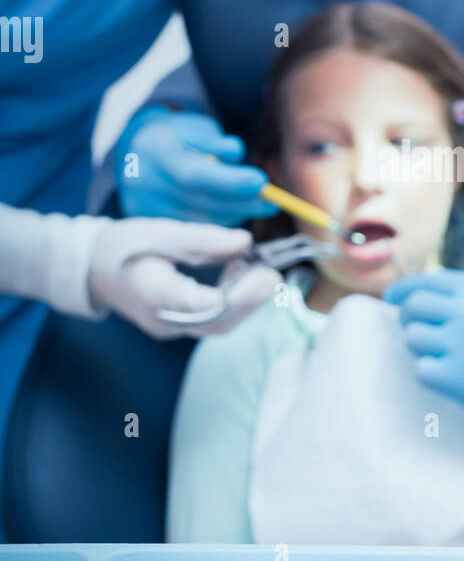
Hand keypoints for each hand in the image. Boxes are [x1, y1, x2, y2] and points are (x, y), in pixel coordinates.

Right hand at [88, 219, 280, 338]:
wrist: (91, 268)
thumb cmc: (123, 245)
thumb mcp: (163, 232)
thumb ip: (205, 239)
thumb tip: (246, 243)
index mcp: (156, 295)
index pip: (206, 306)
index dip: (241, 295)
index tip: (265, 273)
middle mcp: (165, 320)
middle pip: (218, 322)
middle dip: (252, 301)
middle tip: (274, 274)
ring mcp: (170, 328)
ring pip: (217, 325)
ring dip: (245, 302)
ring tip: (260, 271)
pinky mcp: (175, 326)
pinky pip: (210, 320)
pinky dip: (231, 302)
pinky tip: (239, 275)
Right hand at [115, 109, 277, 225]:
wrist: (137, 151)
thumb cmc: (177, 136)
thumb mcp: (197, 128)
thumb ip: (216, 142)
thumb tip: (236, 154)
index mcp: (157, 154)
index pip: (195, 174)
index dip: (230, 182)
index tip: (262, 182)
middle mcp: (147, 184)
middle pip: (199, 202)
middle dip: (241, 203)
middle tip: (273, 203)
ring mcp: (146, 207)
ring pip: (199, 220)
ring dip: (235, 215)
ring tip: (260, 206)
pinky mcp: (151, 224)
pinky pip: (193, 229)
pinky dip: (220, 223)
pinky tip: (236, 212)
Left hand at [383, 269, 463, 457]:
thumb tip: (456, 297)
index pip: (430, 280)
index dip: (405, 289)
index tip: (394, 298)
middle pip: (414, 306)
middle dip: (409, 318)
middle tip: (416, 331)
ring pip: (414, 339)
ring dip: (422, 348)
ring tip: (443, 357)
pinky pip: (426, 372)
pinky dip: (434, 374)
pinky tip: (454, 378)